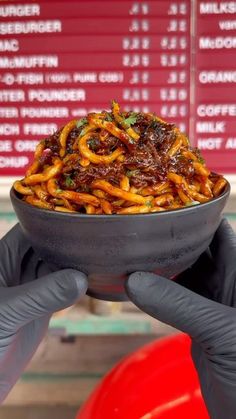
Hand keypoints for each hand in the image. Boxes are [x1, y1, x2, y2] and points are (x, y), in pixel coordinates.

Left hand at [0, 224, 86, 401]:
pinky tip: (92, 278)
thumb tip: (81, 279)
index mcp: (1, 259)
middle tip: (96, 234)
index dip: (50, 222)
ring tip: (99, 253)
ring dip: (73, 262)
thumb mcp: (9, 311)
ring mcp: (29, 288)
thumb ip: (43, 295)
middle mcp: (15, 269)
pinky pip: (61, 290)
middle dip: (66, 241)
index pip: (28, 230)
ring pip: (55, 267)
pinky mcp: (40, 308)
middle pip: (45, 246)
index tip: (77, 217)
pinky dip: (76, 284)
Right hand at [126, 219, 235, 417]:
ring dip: (164, 266)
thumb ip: (179, 305)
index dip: (200, 217)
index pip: (222, 235)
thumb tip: (134, 281)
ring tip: (137, 249)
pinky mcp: (200, 327)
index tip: (171, 204)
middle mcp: (229, 287)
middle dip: (175, 239)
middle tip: (145, 224)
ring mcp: (213, 307)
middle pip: (200, 252)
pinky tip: (140, 284)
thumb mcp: (220, 332)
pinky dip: (159, 292)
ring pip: (186, 276)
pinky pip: (178, 301)